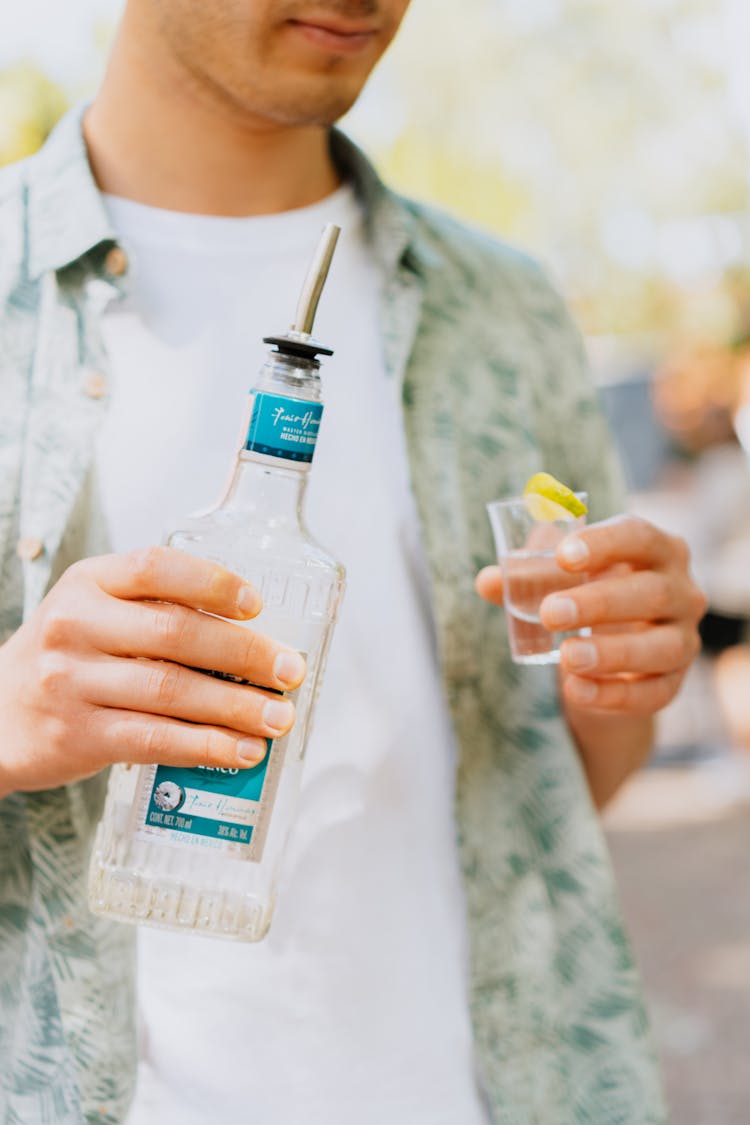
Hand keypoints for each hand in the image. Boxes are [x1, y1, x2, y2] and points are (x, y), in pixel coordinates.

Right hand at [0, 547, 305, 795]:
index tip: (257, 605)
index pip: (154, 568)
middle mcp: (77, 626)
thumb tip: (257, 636)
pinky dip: (206, 746)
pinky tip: (241, 750)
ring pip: (170, 691)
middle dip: (243, 653)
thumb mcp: (96, 610)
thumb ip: (156, 609)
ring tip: (278, 717)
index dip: (212, 583)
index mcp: (89, 582)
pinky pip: (154, 740)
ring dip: (235, 706)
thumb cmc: (70, 656)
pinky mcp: (79, 736)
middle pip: (174, 633)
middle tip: (289, 670)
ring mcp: (73, 682)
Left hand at [476, 516, 706, 715]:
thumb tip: (488, 581)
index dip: (603, 544)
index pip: (639, 536)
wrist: (610, 651)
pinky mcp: (673, 682)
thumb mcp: (557, 578)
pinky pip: (654, 692)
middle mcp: (682, 590)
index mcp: (657, 549)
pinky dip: (615, 695)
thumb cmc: (585, 594)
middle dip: (599, 603)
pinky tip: (576, 691)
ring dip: (613, 653)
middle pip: (652, 592)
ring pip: (662, 647)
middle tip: (549, 613)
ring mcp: (684, 638)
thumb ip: (525, 574)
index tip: (562, 556)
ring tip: (567, 657)